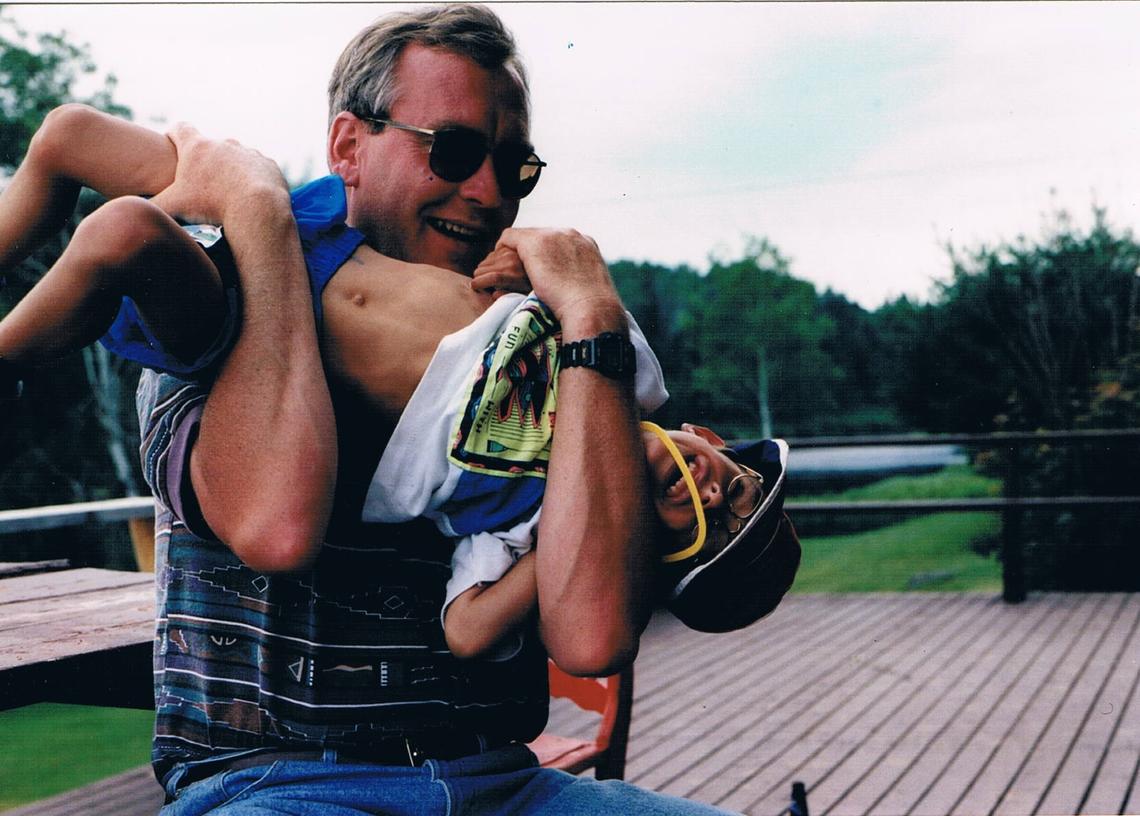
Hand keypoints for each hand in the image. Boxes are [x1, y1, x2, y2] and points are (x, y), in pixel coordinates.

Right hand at [149, 124, 288, 225]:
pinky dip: (253, 179)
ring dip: (231, 169)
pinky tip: (250, 195)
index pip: (180, 129)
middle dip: (205, 160)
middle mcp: (223, 143)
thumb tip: (131, 211)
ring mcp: (248, 152)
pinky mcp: (267, 164)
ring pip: (235, 157)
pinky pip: (257, 169)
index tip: (173, 145)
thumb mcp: (174, 207)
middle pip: (209, 145)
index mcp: (197, 147)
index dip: (174, 136)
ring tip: (228, 192)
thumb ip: (150, 206)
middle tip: (202, 182)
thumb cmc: (212, 206)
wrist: (257, 209)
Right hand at [472, 246, 530, 300]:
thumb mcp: (523, 295)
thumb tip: (494, 294)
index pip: (485, 278)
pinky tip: (501, 266)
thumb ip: (507, 295)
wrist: (545, 269)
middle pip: (480, 269)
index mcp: (511, 275)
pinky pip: (492, 253)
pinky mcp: (510, 246)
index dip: (477, 284)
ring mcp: (509, 252)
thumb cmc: (535, 285)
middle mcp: (508, 261)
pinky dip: (493, 261)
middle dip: (480, 277)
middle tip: (486, 284)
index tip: (475, 287)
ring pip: (484, 261)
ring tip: (495, 275)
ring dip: (486, 269)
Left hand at [493, 228, 622, 324]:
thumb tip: (573, 287)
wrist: (590, 308)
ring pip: (526, 236)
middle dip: (531, 250)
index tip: (538, 269)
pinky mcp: (535, 243)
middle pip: (542, 236)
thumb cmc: (593, 310)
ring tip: (503, 265)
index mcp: (587, 245)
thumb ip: (580, 280)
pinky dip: (502, 247)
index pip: (560, 242)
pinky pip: (510, 237)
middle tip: (518, 267)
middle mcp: (571, 234)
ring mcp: (553, 236)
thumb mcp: (591, 289)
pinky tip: (496, 260)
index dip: (547, 255)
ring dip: (516, 250)